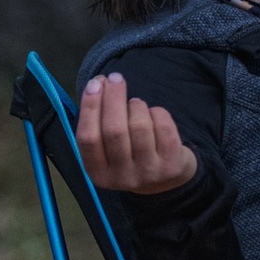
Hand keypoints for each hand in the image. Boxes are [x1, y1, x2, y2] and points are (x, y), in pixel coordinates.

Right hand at [76, 72, 198, 194]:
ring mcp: (148, 173)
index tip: (95, 83)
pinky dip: (158, 113)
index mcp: (97, 173)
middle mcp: (122, 177)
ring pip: (140, 127)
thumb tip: (99, 83)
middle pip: (114, 130)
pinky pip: (164, 128)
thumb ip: (99, 120)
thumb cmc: (130, 154)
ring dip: (137, 106)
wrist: (166, 181)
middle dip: (114, 98)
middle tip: (117, 78)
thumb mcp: (108, 148)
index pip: (88, 138)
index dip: (90, 107)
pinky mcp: (172, 165)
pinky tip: (154, 114)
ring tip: (136, 104)